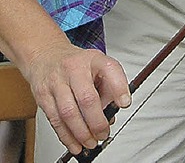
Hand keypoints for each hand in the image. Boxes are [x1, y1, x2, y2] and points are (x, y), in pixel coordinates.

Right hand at [22, 39, 129, 153]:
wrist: (46, 56)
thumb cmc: (76, 64)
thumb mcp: (98, 64)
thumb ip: (109, 86)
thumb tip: (111, 114)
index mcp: (93, 59)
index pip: (110, 69)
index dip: (119, 87)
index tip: (125, 103)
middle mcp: (74, 69)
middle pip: (87, 98)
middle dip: (97, 121)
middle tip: (104, 133)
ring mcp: (56, 82)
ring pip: (68, 113)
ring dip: (81, 133)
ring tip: (91, 142)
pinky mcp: (43, 97)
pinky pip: (55, 121)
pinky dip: (66, 136)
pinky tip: (75, 144)